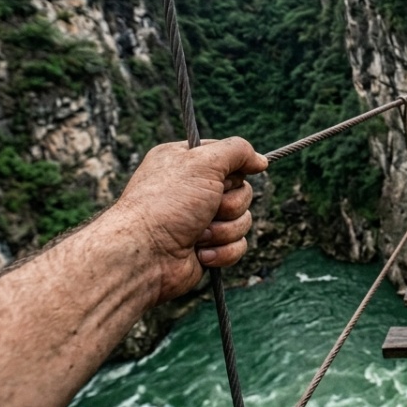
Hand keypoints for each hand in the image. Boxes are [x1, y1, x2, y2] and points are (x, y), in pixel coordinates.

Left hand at [107, 137, 267, 303]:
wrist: (145, 255)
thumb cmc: (167, 203)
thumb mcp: (203, 162)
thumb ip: (237, 151)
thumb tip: (261, 160)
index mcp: (185, 162)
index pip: (228, 157)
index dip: (234, 169)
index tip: (226, 177)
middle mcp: (193, 190)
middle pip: (242, 191)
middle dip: (229, 204)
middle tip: (207, 209)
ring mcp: (200, 221)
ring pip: (243, 220)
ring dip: (224, 230)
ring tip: (197, 235)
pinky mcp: (207, 248)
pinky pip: (238, 246)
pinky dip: (222, 251)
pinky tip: (199, 253)